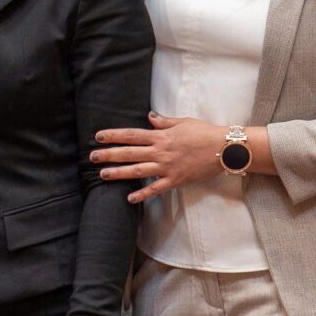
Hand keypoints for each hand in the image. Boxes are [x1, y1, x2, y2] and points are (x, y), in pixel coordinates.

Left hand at [92, 112, 233, 204]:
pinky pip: (156, 189)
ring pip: (138, 170)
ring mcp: (167, 167)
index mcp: (161, 136)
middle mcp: (160, 152)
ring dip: (119, 173)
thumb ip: (164, 122)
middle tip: (92, 157)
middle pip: (129, 153)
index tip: (98, 136)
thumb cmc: (204, 133)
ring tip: (102, 175)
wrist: (224, 148)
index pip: (132, 135)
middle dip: (109, 155)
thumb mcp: (183, 122)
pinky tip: (130, 198)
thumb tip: (149, 116)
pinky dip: (143, 194)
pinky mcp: (175, 180)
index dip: (114, 135)